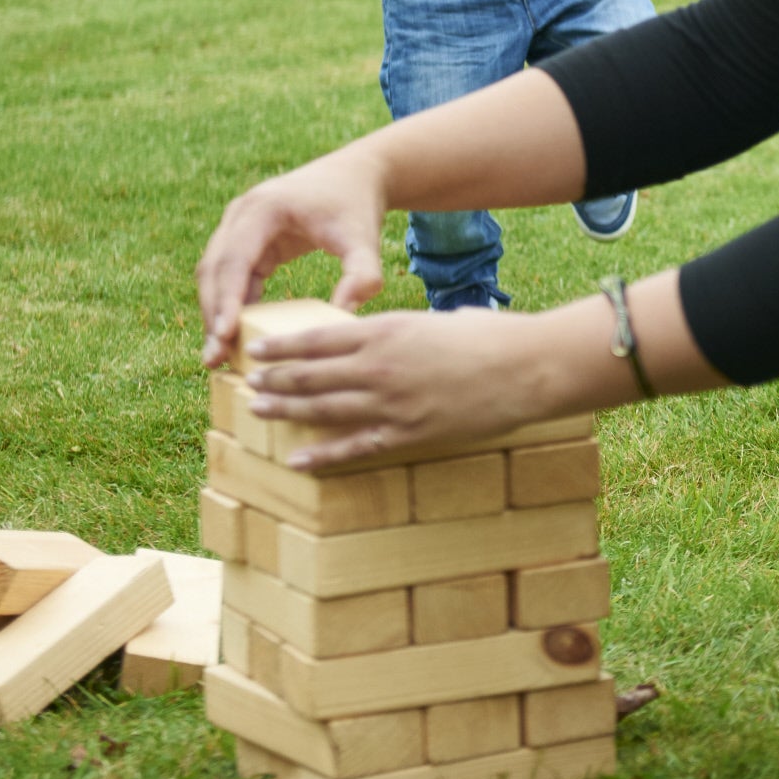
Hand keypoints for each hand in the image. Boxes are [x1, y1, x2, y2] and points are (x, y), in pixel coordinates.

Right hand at [196, 149, 387, 368]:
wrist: (358, 174)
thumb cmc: (358, 205)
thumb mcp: (364, 238)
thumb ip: (362, 274)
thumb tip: (345, 315)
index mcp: (264, 208)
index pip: (234, 259)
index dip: (225, 299)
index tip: (223, 336)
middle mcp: (242, 214)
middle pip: (214, 270)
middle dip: (213, 315)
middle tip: (215, 359)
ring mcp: (240, 225)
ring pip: (216, 275)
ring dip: (215, 314)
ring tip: (219, 358)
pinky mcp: (248, 240)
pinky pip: (231, 277)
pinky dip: (231, 305)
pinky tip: (236, 338)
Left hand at [241, 309, 558, 470]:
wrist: (528, 366)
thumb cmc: (492, 335)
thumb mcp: (439, 319)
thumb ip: (405, 331)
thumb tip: (387, 338)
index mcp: (387, 331)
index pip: (318, 340)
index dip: (282, 348)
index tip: (257, 351)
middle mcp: (380, 367)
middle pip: (311, 376)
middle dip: (275, 380)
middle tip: (249, 384)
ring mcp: (392, 403)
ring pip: (324, 410)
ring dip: (287, 411)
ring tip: (258, 412)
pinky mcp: (409, 433)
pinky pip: (356, 447)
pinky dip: (323, 456)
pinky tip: (298, 459)